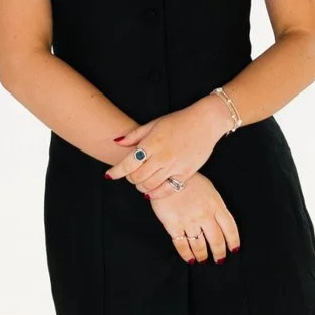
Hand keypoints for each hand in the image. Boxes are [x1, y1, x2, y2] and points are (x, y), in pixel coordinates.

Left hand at [104, 96, 228, 197]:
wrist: (205, 122)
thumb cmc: (178, 121)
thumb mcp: (154, 123)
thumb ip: (134, 135)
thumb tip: (117, 142)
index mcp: (151, 143)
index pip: (127, 163)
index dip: (116, 172)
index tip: (109, 175)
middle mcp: (161, 156)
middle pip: (137, 177)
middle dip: (129, 178)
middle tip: (130, 175)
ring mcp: (174, 166)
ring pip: (150, 186)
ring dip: (141, 187)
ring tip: (141, 182)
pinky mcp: (186, 173)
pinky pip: (167, 189)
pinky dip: (156, 193)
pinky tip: (152, 191)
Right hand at [146, 171, 240, 263]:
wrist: (166, 176)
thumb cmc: (189, 181)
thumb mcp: (209, 190)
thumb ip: (217, 206)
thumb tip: (222, 223)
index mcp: (216, 205)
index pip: (230, 228)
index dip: (233, 241)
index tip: (234, 249)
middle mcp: (204, 215)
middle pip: (216, 240)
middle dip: (219, 253)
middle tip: (219, 259)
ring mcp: (189, 221)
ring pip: (200, 245)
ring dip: (203, 255)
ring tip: (203, 260)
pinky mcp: (173, 226)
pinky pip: (182, 245)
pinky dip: (187, 255)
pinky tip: (190, 259)